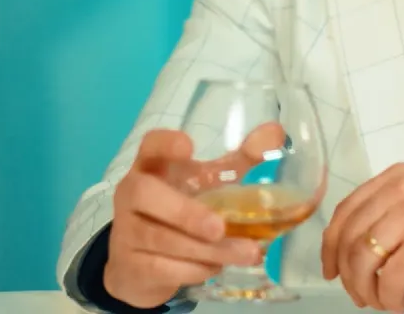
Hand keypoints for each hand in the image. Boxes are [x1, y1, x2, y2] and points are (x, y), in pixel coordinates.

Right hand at [103, 125, 285, 307]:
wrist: (140, 266)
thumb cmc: (180, 211)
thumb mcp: (209, 183)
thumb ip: (241, 159)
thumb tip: (277, 133)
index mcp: (152, 167)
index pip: (150, 146)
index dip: (165, 144)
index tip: (188, 146)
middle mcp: (131, 194)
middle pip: (146, 194)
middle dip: (185, 212)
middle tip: (220, 228)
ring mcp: (126, 231)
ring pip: (161, 239)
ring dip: (206, 249)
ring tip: (246, 253)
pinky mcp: (131, 265)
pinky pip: (162, 268)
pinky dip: (193, 269)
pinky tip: (216, 267)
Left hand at [321, 163, 403, 311]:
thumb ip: (385, 217)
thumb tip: (341, 249)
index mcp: (398, 178)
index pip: (345, 212)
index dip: (331, 247)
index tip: (331, 271)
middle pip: (350, 238)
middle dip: (349, 275)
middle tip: (361, 296)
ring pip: (364, 260)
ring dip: (367, 291)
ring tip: (382, 302)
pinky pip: (388, 280)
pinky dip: (389, 299)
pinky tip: (401, 303)